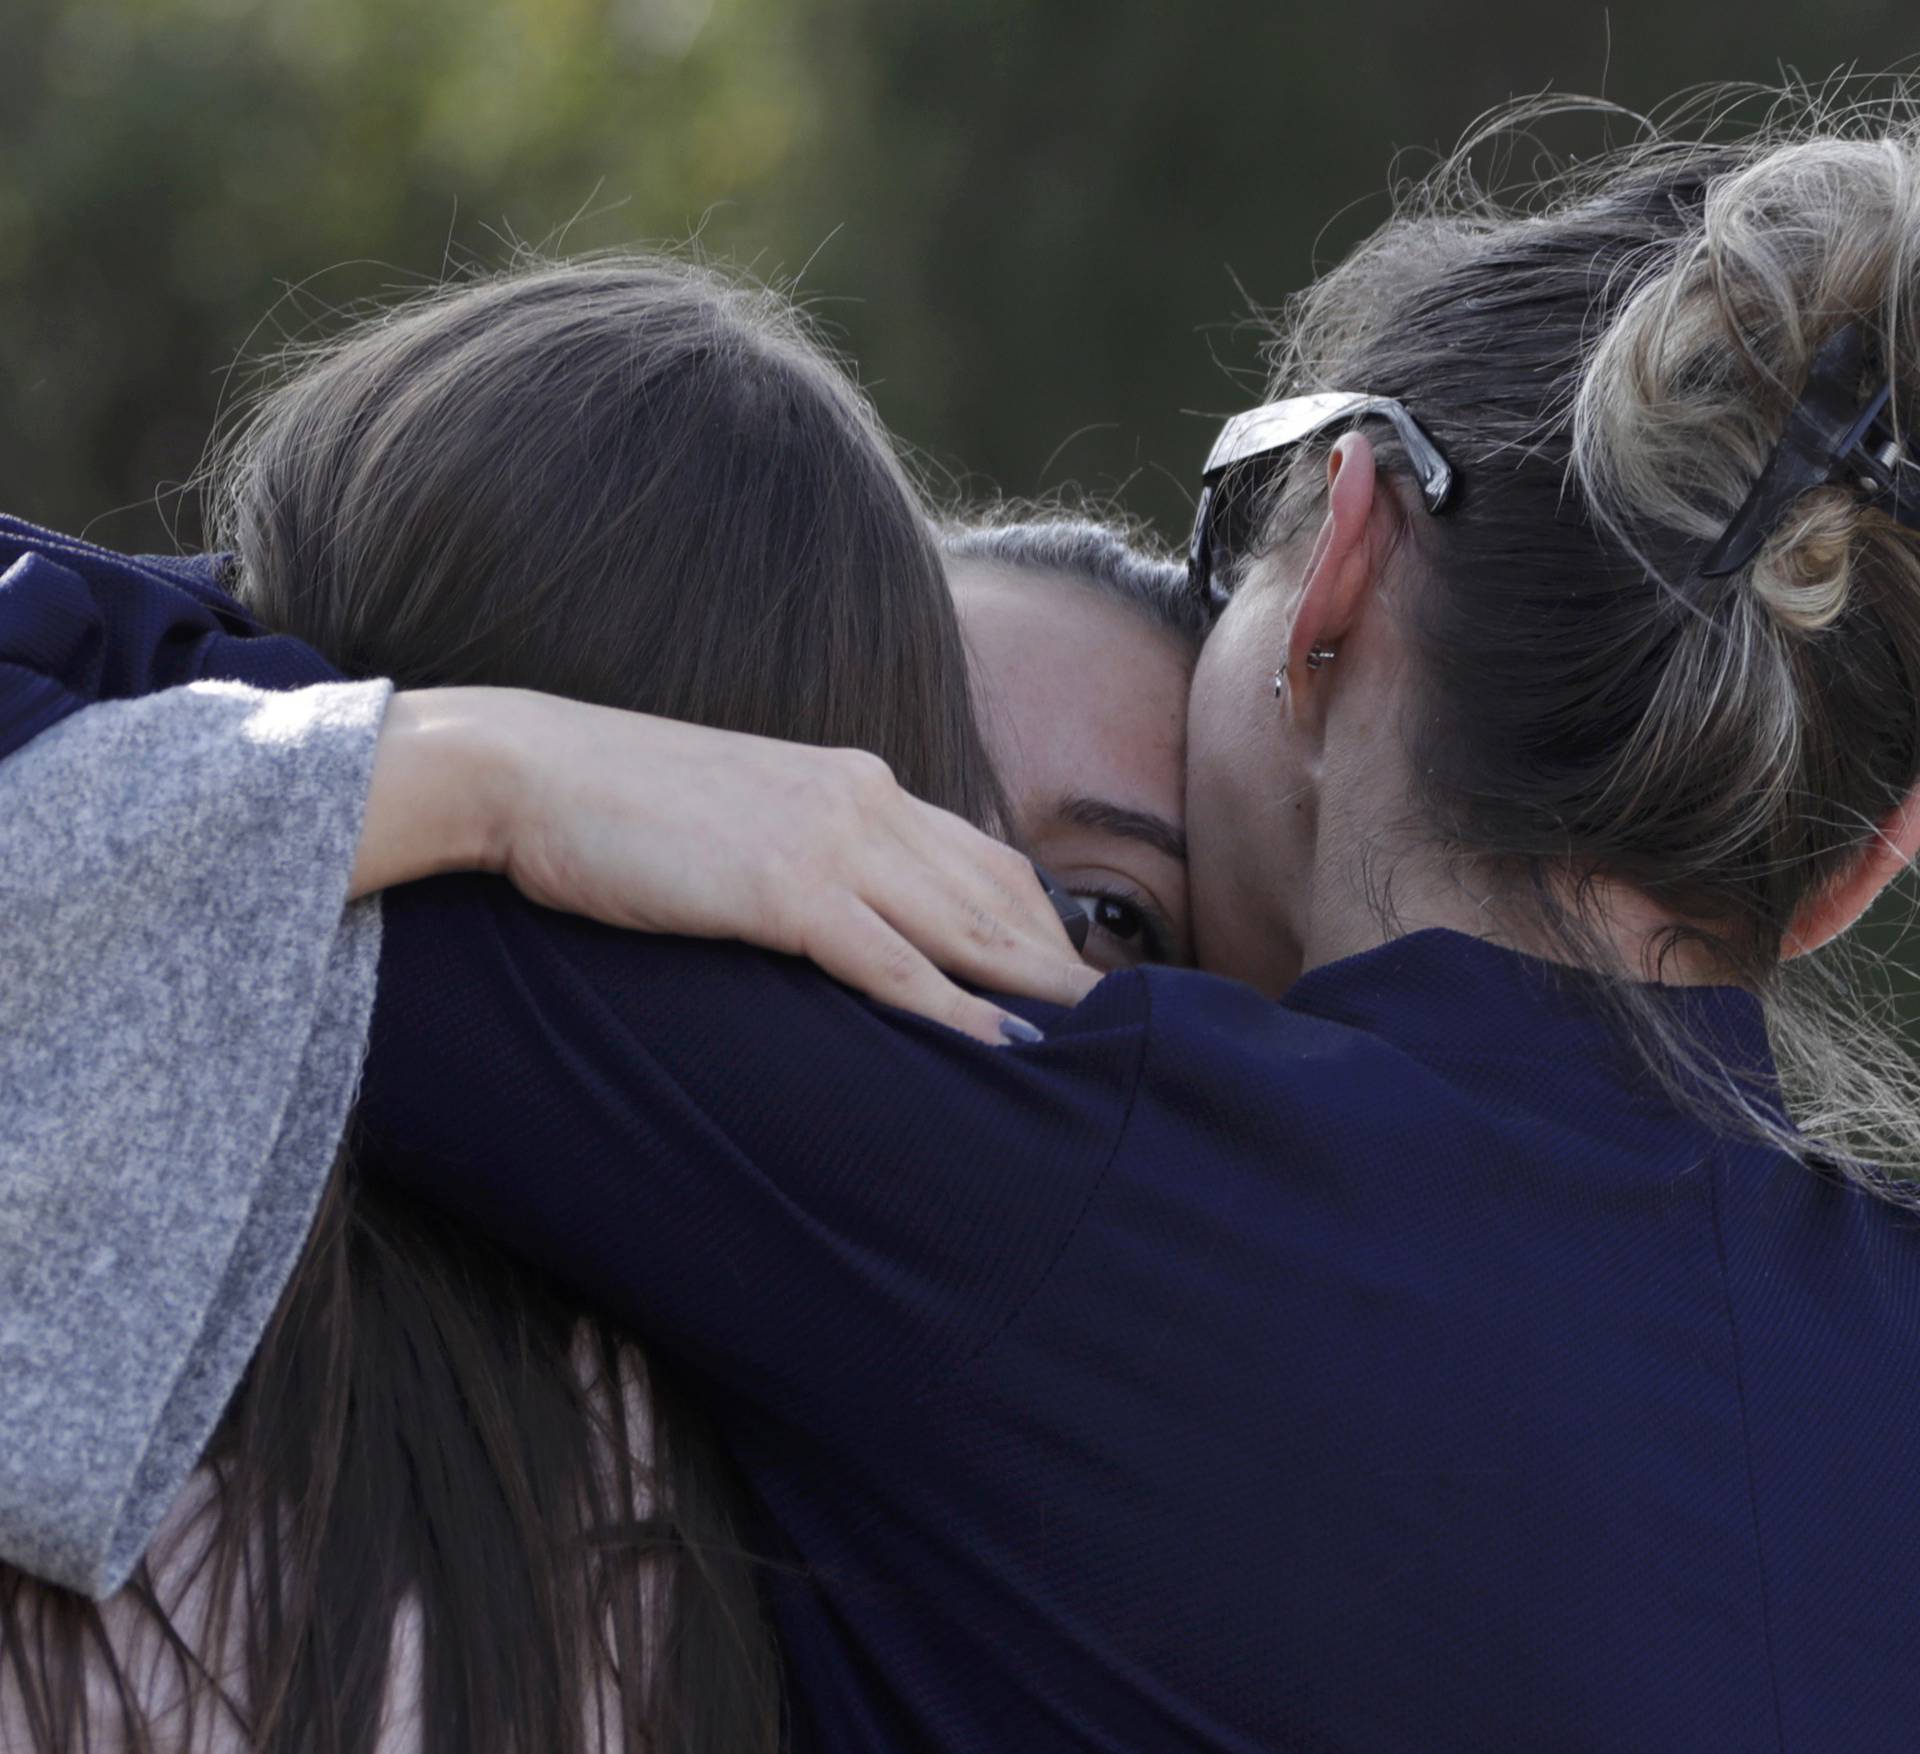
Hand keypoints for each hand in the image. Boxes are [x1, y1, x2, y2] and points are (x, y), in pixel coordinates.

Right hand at [359, 688, 1100, 1044]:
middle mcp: (861, 799)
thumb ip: (809, 845)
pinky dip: (957, 1009)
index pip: (978, 855)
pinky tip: (1004, 1046)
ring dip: (1036, 989)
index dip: (1039, 919)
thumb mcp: (741, 813)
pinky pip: (893, 963)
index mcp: (854, 779)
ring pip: (964, 927)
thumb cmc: (621, 802)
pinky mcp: (784, 889)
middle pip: (994, 894)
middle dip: (1062, 961)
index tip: (1077, 972)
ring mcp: (827, 842)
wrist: (529, 772)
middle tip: (1125, 1024)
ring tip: (1098, 1047)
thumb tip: (848, 908)